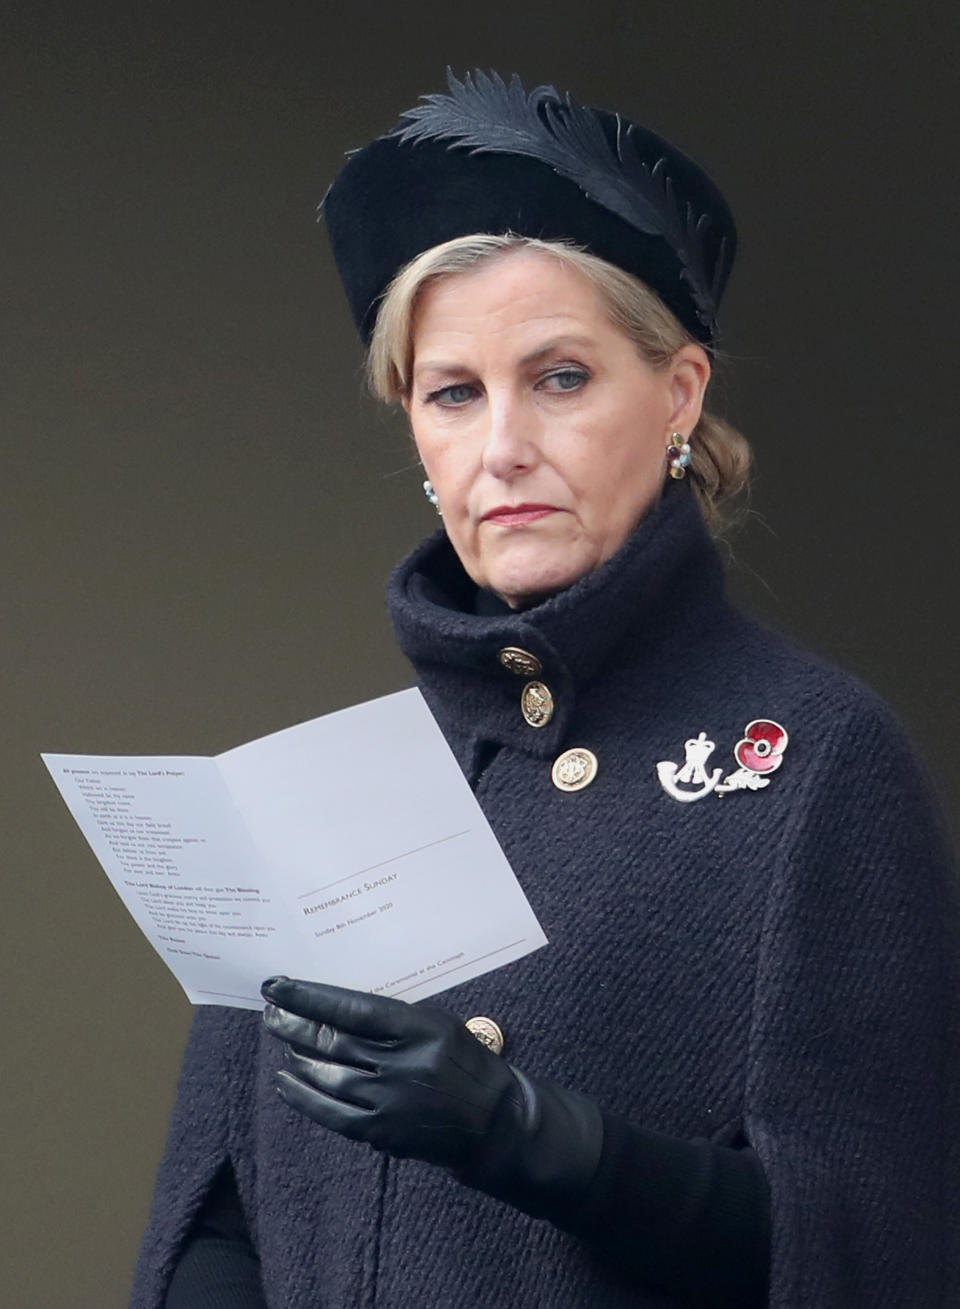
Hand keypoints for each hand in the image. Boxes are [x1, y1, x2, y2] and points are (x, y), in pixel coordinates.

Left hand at [261, 976, 603, 1217]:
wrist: (492, 1120)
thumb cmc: (463, 1062)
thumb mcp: (436, 1024)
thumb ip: (392, 1017)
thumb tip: (334, 1006)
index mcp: (419, 1028)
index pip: (352, 1007)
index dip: (311, 996)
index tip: (280, 985)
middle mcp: (402, 1063)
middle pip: (334, 1041)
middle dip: (295, 1024)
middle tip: (270, 1011)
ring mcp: (390, 1101)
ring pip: (328, 1075)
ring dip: (297, 1056)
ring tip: (279, 1038)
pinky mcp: (382, 1132)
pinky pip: (332, 1113)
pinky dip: (304, 1097)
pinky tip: (286, 1082)